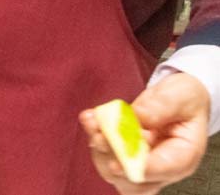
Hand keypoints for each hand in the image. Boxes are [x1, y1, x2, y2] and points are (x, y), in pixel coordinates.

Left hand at [80, 73, 210, 193]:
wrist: (177, 98)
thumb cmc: (185, 100)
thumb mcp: (181, 94)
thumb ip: (162, 106)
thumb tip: (139, 117)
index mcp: (183, 155)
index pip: (164, 170)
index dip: (140, 168)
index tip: (117, 162)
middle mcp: (162, 167)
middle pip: (135, 182)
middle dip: (113, 160)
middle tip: (100, 136)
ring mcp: (141, 163)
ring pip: (114, 173)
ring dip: (99, 149)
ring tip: (93, 122)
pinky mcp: (123, 154)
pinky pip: (104, 155)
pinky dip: (94, 137)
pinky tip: (90, 119)